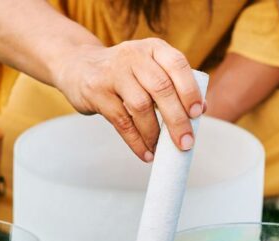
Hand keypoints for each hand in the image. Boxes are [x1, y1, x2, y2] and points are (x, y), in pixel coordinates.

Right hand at [53, 39, 203, 161]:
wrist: (78, 66)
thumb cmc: (124, 73)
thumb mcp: (149, 68)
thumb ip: (173, 85)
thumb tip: (201, 111)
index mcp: (153, 48)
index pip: (177, 64)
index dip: (189, 89)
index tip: (197, 113)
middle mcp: (133, 56)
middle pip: (161, 89)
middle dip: (177, 120)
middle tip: (186, 143)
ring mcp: (113, 73)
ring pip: (140, 107)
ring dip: (154, 134)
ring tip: (161, 149)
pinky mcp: (97, 92)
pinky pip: (121, 122)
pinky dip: (136, 141)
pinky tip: (146, 153)